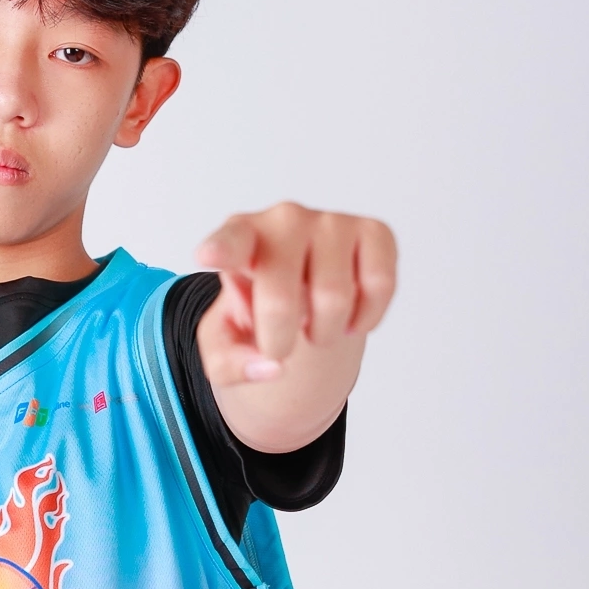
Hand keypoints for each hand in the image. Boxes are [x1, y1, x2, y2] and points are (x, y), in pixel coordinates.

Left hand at [193, 203, 396, 452]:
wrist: (302, 299)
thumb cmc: (257, 312)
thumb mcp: (226, 346)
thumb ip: (229, 364)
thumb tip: (272, 368)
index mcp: (239, 238)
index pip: (229, 242)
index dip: (221, 250)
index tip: (208, 256)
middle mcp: (284, 220)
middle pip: (280, 298)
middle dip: (279, 340)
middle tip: (278, 344)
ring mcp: (331, 221)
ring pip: (334, 298)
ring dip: (323, 333)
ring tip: (312, 324)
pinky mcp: (373, 231)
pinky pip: (379, 284)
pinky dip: (365, 318)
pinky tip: (349, 316)